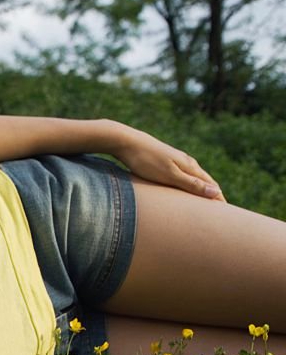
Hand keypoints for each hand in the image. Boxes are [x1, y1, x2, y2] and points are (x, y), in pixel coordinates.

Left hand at [110, 124, 225, 201]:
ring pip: (192, 178)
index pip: (210, 185)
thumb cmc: (146, 161)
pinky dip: (186, 186)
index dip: (218, 198)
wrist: (126, 142)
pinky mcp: (162, 162)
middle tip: (220, 211)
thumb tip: (216, 192)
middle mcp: (185, 162)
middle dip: (212, 195)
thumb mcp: (170, 175)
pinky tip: (180, 189)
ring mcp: (174, 161)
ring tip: (203, 202)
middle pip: (204, 181)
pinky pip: (180, 176)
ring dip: (200, 190)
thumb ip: (191, 184)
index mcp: (190, 166)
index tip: (227, 213)